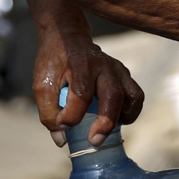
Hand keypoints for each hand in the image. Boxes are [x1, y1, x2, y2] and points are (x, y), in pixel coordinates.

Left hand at [32, 24, 144, 147]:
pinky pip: (136, 96)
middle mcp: (103, 66)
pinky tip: (119, 121)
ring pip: (130, 96)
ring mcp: (117, 70)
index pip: (80, 94)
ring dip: (122, 118)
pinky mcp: (125, 75)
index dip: (71, 116)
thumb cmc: (55, 63)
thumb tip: (62, 139)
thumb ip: (48, 112)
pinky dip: (130, 112)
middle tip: (94, 141)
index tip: (62, 126)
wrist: (68, 38)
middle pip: (112, 95)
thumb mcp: (42, 84)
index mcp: (80, 65)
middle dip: (105, 122)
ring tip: (107, 131)